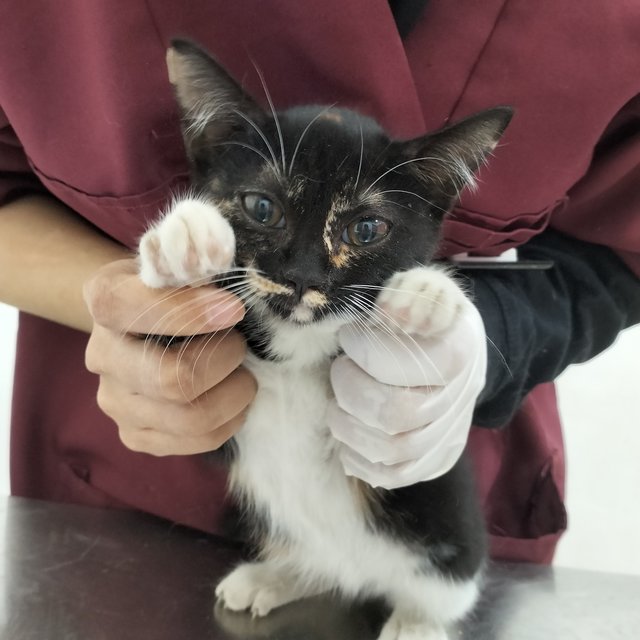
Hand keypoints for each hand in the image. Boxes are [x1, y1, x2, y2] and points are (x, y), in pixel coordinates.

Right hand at [84, 259, 255, 455]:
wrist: (154, 321)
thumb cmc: (179, 288)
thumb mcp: (184, 261)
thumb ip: (198, 256)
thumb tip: (220, 262)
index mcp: (106, 300)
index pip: (139, 310)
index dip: (195, 313)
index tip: (235, 309)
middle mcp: (101, 355)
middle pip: (173, 379)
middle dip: (226, 361)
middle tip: (241, 345)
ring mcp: (115, 401)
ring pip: (188, 417)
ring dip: (234, 394)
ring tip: (243, 374)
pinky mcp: (135, 434)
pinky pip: (191, 443)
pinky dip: (227, 422)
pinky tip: (232, 399)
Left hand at [327, 295, 486, 488]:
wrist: (452, 343)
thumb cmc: (426, 311)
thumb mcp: (420, 286)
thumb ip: (406, 293)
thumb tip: (387, 314)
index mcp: (459, 351)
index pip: (406, 365)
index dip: (364, 350)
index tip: (349, 335)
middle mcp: (459, 399)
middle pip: (394, 415)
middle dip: (350, 391)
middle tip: (339, 369)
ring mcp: (449, 434)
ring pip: (391, 451)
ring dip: (348, 427)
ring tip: (337, 402)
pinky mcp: (435, 458)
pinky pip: (396, 476)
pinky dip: (360, 460)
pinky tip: (347, 437)